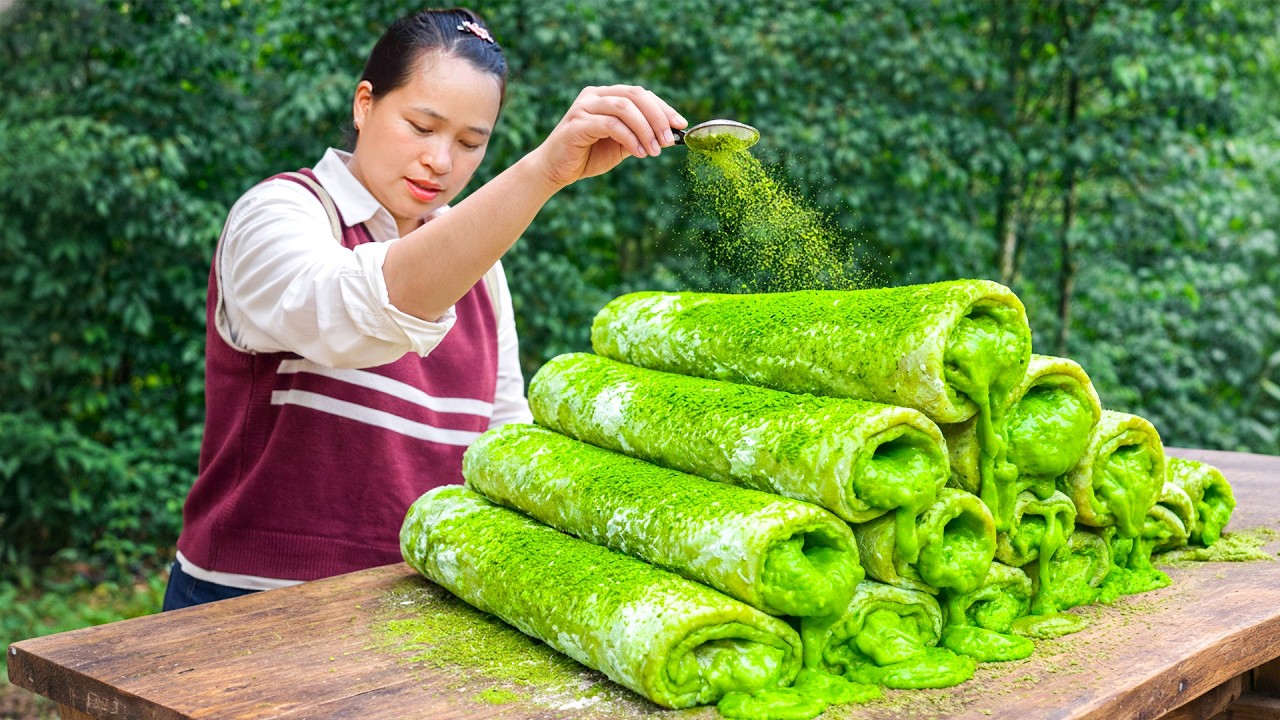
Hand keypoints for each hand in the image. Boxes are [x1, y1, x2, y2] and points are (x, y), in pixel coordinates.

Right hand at [528, 85, 686, 189]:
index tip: (681, 124)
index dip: (663, 108)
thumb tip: (671, 134)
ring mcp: (584, 107)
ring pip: (624, 108)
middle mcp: (594, 95)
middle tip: (669, 140)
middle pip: (635, 96)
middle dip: (657, 117)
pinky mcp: (576, 124)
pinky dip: (630, 138)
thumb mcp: (621, 144)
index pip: (641, 94)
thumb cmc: (588, 156)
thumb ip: (641, 135)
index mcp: (606, 95)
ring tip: (655, 150)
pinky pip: (611, 125)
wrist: (555, 170)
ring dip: (645, 129)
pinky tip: (639, 153)